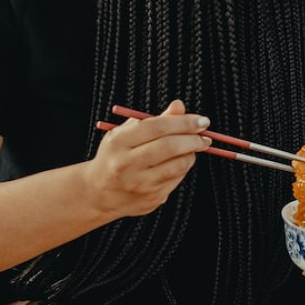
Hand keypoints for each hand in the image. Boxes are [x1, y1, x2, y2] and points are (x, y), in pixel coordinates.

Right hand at [85, 100, 210, 218]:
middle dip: (194, 139)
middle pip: (169, 147)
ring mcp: (139, 184)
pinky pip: (177, 179)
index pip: (156, 127)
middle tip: (206, 136)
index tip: (202, 120)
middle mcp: (126, 164)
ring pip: (178, 165)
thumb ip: (155, 120)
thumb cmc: (118, 155)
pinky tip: (180, 162)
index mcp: (118, 142)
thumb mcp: (128, 134)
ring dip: (192, 154)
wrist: (99, 193)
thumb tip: (179, 105)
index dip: (183, 122)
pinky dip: (184, 168)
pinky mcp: (151, 198)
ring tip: (193, 148)